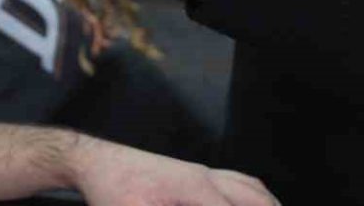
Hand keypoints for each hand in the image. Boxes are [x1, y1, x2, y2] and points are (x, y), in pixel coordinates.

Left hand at [69, 136, 278, 205]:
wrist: (96, 161)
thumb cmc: (111, 190)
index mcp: (195, 188)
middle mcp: (204, 175)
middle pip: (253, 195)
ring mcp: (201, 171)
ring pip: (249, 186)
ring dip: (267, 203)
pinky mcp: (193, 173)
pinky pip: (237, 180)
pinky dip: (254, 194)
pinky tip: (257, 202)